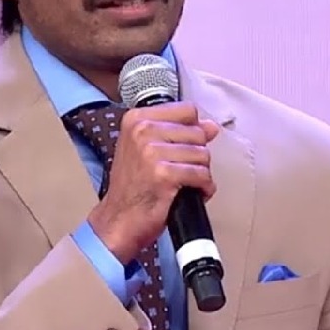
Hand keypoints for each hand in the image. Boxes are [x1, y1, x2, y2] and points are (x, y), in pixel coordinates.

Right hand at [86, 101, 219, 264]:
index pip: (188, 110)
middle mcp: (142, 130)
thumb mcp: (148, 150)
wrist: (118, 220)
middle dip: (197, 155)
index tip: (183, 146)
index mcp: (137, 119)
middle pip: (198, 133)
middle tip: (180, 170)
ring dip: (200, 173)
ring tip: (184, 182)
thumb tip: (211, 126)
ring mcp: (152, 151)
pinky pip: (202, 174)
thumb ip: (179, 132)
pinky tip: (191, 192)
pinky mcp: (163, 174)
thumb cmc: (133, 186)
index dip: (193, 130)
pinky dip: (203, 187)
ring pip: (203, 154)